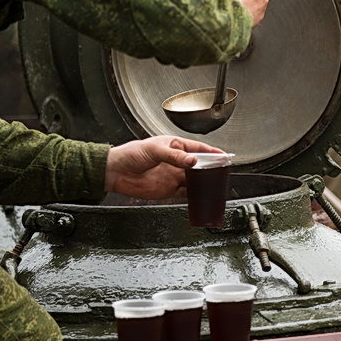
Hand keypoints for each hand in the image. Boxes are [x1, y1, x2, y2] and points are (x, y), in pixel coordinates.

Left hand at [105, 136, 221, 199]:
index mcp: (175, 146)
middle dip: (211, 168)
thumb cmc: (132, 154)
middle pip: (199, 165)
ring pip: (194, 179)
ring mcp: (174, 175)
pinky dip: (194, 194)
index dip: (212, 152)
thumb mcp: (155, 150)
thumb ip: (174, 156)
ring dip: (204, 181)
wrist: (116, 172)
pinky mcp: (169, 189)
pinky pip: (186, 192)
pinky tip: (201, 194)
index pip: (198, 148)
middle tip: (223, 171)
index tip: (224, 155)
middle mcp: (177, 161)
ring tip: (215, 184)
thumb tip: (192, 161)